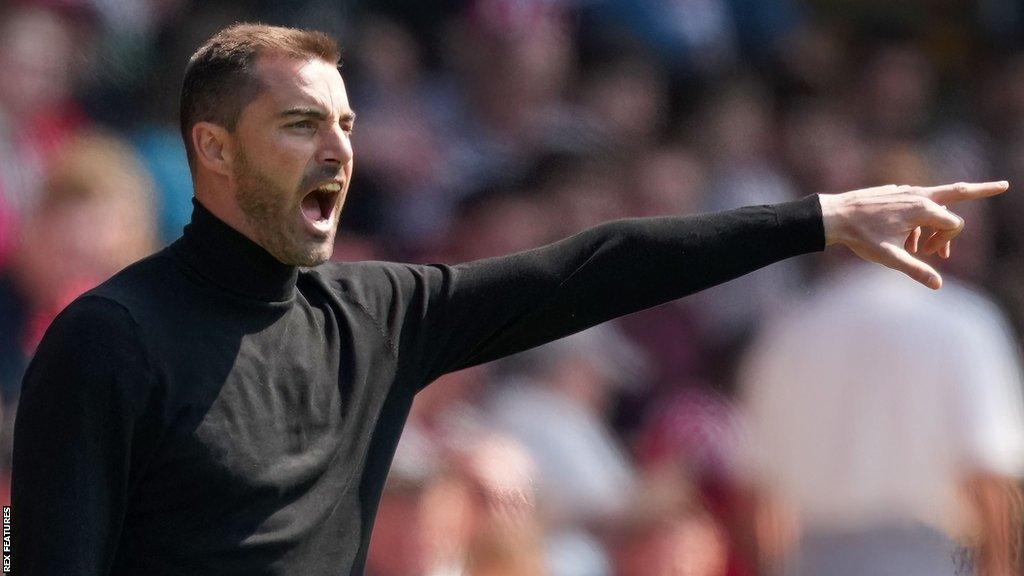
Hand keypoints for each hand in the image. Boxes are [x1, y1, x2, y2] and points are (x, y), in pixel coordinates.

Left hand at [818, 181, 1008, 289]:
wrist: (835, 216)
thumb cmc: (861, 237)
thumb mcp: (889, 258)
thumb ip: (916, 270)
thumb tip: (939, 285)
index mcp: (922, 209)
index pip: (954, 224)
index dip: (946, 243)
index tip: (930, 255)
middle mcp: (918, 195)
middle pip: (958, 191)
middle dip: (982, 190)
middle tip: (1005, 185)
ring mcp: (906, 191)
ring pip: (936, 200)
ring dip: (936, 224)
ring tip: (924, 249)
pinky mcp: (896, 192)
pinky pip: (917, 204)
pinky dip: (919, 221)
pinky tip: (906, 239)